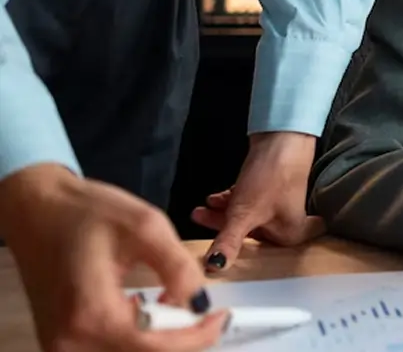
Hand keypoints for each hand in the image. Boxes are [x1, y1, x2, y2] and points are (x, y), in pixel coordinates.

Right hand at [0, 163, 227, 351]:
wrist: (36, 210)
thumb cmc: (86, 212)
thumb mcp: (145, 227)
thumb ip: (177, 266)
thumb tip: (201, 302)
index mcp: (91, 314)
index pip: (155, 346)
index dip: (196, 337)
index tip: (221, 317)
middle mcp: (70, 342)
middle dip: (179, 339)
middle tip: (205, 312)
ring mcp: (60, 346)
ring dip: (158, 339)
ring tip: (177, 306)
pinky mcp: (60, 341)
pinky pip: (107, 349)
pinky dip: (135, 337)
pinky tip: (149, 310)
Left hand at [191, 131, 323, 272]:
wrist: (282, 135)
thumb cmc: (273, 176)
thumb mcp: (246, 214)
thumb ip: (229, 242)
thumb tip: (214, 268)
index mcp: (288, 235)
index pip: (267, 258)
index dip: (245, 263)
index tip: (221, 264)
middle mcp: (285, 224)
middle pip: (249, 237)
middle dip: (222, 232)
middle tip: (200, 226)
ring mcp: (276, 205)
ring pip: (244, 218)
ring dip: (221, 215)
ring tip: (200, 210)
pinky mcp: (268, 188)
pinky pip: (245, 203)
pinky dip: (229, 202)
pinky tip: (214, 198)